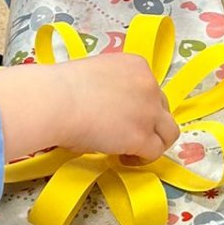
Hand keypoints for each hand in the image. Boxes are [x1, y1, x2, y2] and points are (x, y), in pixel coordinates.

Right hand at [0, 52, 178, 164]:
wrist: (55, 101)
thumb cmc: (62, 88)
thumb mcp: (96, 76)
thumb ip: (113, 89)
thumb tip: (110, 112)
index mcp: (137, 65)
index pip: (150, 88)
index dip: (139, 105)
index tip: (123, 116)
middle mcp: (149, 85)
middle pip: (162, 109)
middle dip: (148, 123)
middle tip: (127, 134)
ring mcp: (149, 111)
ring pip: (168, 132)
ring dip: (154, 142)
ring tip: (133, 151)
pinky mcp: (142, 136)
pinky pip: (155, 152)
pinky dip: (142, 158)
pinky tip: (124, 158)